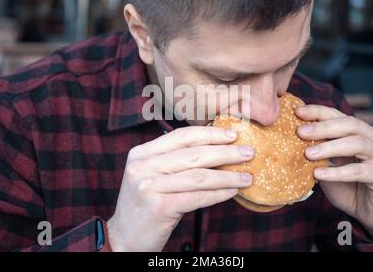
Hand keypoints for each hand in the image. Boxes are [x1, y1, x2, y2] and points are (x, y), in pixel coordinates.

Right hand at [106, 127, 253, 250]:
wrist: (124, 237)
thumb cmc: (145, 204)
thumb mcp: (152, 175)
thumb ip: (173, 160)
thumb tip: (215, 148)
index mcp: (141, 153)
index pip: (181, 136)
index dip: (210, 134)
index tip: (233, 134)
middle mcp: (142, 166)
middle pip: (193, 154)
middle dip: (225, 152)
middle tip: (248, 152)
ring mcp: (148, 186)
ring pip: (198, 176)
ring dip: (227, 175)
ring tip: (247, 176)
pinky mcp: (158, 206)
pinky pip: (197, 197)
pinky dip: (218, 193)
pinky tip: (232, 191)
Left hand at [296, 105, 372, 240]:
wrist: (366, 212)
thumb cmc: (344, 184)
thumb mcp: (326, 163)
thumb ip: (316, 149)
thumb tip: (290, 136)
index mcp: (361, 131)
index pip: (338, 115)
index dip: (318, 112)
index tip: (297, 112)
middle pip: (350, 124)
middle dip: (323, 127)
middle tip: (300, 132)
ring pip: (357, 143)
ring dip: (330, 147)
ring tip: (308, 154)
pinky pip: (359, 171)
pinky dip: (336, 172)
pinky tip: (318, 174)